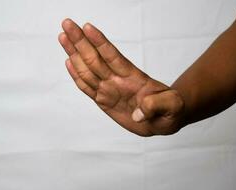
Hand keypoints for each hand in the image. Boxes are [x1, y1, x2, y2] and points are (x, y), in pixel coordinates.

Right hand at [58, 18, 185, 136]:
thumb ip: (156, 106)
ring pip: (87, 69)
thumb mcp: (172, 107)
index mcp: (133, 77)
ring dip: (74, 53)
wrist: (164, 119)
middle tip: (67, 23)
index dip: (100, 42)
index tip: (87, 27)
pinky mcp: (104, 101)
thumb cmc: (170, 109)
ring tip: (63, 37)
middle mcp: (117, 80)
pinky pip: (87, 87)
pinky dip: (76, 76)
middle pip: (95, 58)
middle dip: (80, 41)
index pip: (113, 56)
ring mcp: (109, 89)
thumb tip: (138, 114)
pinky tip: (69, 62)